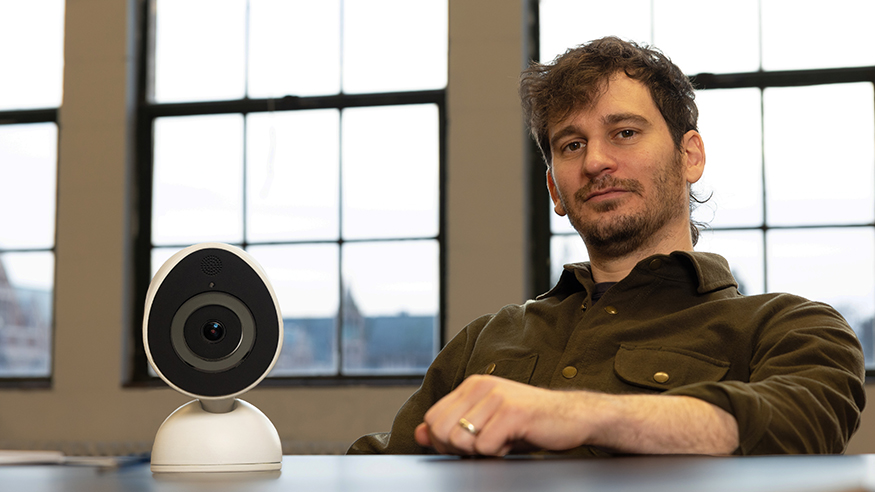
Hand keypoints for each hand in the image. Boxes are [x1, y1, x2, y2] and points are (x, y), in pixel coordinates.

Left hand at [414, 375, 590, 455]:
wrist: (572, 416)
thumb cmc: (529, 422)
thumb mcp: (486, 422)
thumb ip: (452, 426)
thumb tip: (420, 433)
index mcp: (472, 385)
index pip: (432, 419)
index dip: (443, 440)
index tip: (467, 444)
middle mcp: (481, 386)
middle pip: (442, 430)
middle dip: (458, 448)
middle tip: (485, 445)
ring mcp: (497, 397)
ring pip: (462, 439)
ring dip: (481, 450)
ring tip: (502, 440)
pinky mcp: (513, 412)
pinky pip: (486, 446)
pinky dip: (499, 452)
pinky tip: (514, 441)